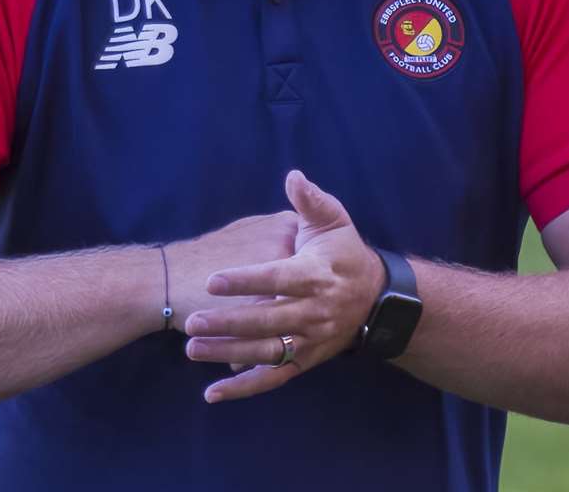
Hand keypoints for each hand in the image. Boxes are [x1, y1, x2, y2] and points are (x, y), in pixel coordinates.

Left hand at [183, 170, 385, 402]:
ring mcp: (311, 340)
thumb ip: (311, 200)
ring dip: (228, 354)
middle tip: (193, 320)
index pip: (277, 278)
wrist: (376, 298)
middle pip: (267, 320)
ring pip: (267, 352)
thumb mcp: (334, 221)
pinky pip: (274, 378)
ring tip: (192, 348)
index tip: (214, 280)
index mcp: (317, 275)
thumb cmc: (346, 254)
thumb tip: (293, 176)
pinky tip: (210, 393)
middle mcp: (315, 311)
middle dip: (228, 322)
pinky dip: (243, 389)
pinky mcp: (307, 360)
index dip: (245, 280)